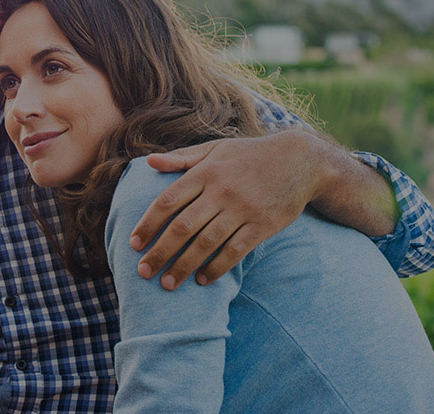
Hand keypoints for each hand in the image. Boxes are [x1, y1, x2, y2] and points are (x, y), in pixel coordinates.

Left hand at [129, 130, 326, 289]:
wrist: (300, 160)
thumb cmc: (249, 155)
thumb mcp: (215, 149)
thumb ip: (181, 158)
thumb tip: (149, 163)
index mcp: (204, 172)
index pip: (168, 201)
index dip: (148, 224)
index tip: (133, 243)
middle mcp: (221, 191)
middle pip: (182, 227)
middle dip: (160, 252)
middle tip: (143, 272)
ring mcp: (243, 209)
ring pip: (206, 243)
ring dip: (184, 266)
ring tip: (168, 284)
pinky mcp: (263, 225)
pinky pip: (235, 251)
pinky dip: (217, 268)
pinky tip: (203, 280)